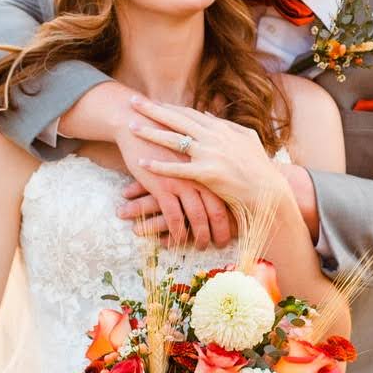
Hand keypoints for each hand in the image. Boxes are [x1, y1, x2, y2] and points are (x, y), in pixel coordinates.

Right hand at [113, 117, 235, 249]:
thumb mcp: (191, 145)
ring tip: (201, 247)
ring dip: (199, 236)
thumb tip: (222, 173)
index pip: (229, 195)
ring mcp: (182, 181)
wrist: (137, 125)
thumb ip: (207, 158)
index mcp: (211, 163)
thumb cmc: (164, 136)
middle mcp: (200, 174)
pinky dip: (177, 233)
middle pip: (217, 210)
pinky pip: (173, 217)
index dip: (234, 214)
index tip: (236, 228)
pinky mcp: (163, 186)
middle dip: (221, 231)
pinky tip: (177, 242)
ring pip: (197, 217)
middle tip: (221, 244)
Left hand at [127, 96, 286, 208]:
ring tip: (131, 128)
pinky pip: (177, 169)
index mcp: (221, 128)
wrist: (267, 191)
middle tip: (133, 102)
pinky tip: (142, 164)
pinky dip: (159, 166)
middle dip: (153, 110)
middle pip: (176, 120)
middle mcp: (213, 137)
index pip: (189, 113)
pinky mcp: (207, 174)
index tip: (152, 102)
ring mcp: (209, 154)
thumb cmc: (259, 167)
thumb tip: (207, 114)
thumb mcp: (247, 138)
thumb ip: (227, 124)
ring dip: (150, 133)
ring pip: (173, 140)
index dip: (169, 107)